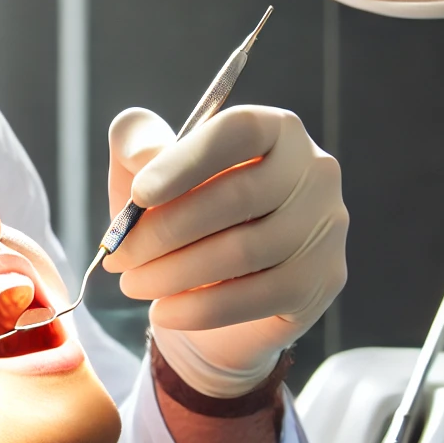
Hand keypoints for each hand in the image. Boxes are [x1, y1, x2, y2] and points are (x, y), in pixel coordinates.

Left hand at [105, 106, 347, 396]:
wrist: (208, 296)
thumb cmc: (178, 219)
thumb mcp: (143, 173)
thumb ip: (136, 142)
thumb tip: (145, 157)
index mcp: (275, 129)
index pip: (239, 131)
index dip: (186, 162)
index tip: (139, 194)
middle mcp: (314, 172)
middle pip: (237, 195)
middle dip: (164, 230)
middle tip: (118, 255)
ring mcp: (324, 229)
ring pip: (242, 251)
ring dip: (173, 273)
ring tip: (133, 283)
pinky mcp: (319, 284)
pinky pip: (253, 297)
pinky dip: (198, 309)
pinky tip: (163, 312)